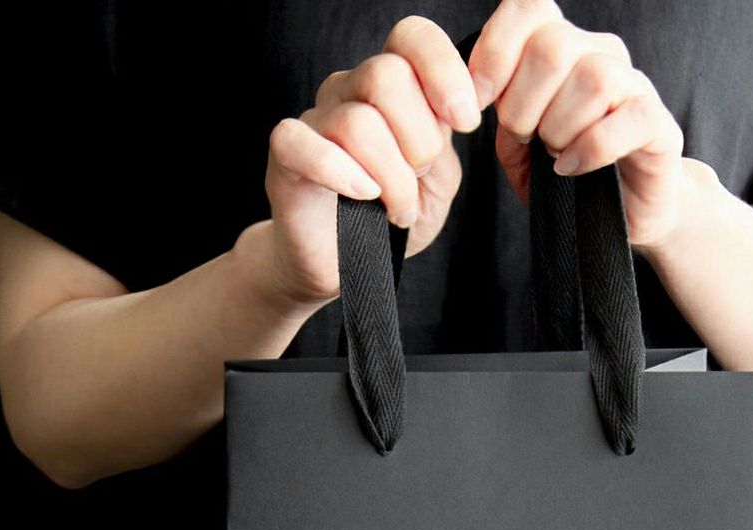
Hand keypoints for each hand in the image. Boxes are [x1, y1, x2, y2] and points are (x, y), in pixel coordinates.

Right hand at [259, 15, 481, 309]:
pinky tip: (363, 196)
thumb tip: (459, 108)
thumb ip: (446, 140)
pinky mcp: (286, 155)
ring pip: (359, 123)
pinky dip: (343, 174)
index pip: (412, 39)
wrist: (346, 267)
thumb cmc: (389, 219)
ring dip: (392, 178)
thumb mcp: (437, 181)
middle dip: (418, 139)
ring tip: (397, 209)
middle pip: (387, 76)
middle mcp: (349, 92)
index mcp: (390, 89)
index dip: (444, 70)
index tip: (465, 121)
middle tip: (418, 179)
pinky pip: (310, 146)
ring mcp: (315, 121)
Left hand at [468, 0, 693, 254]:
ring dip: (558, 127)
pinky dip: (589, 149)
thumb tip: (481, 91)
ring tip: (554, 154)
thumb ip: (501, 113)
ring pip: (591, 79)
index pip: (529, 8)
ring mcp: (635, 87)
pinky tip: (572, 168)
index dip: (496, 49)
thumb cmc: (569, 173)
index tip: (479, 100)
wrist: (624, 212)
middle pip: (552, 47)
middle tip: (524, 138)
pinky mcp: (659, 126)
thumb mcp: (519, 147)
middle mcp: (602, 55)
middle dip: (522, 103)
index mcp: (564, 48)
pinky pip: (625, 119)